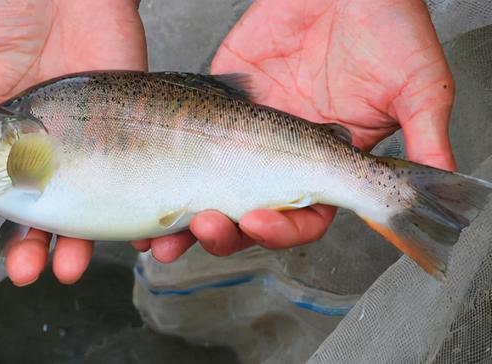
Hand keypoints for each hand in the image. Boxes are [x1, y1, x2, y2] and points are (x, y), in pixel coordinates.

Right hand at [0, 0, 146, 285]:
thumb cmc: (5, 3)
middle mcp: (35, 146)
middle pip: (30, 212)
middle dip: (24, 247)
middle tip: (26, 270)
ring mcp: (77, 142)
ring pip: (76, 206)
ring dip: (70, 243)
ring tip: (67, 267)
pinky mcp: (118, 129)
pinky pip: (123, 178)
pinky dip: (127, 210)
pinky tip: (127, 236)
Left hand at [134, 0, 453, 258]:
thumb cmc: (387, 24)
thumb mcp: (416, 83)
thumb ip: (423, 135)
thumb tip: (437, 184)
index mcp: (327, 162)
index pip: (303, 217)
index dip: (282, 232)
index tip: (261, 224)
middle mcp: (284, 155)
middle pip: (250, 214)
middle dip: (226, 232)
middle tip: (205, 228)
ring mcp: (249, 131)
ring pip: (213, 188)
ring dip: (188, 215)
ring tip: (164, 232)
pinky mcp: (220, 101)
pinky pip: (190, 141)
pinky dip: (170, 167)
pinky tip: (150, 184)